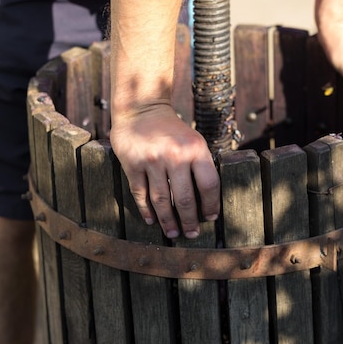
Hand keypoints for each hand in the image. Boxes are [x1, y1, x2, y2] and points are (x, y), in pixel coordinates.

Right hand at [109, 102, 220, 238]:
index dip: (211, 205)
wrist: (142, 109)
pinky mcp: (132, 163)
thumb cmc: (173, 131)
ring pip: (161, 200)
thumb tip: (207, 202)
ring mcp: (151, 160)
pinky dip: (146, 210)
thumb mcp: (193, 141)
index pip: (208, 185)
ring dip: (168, 221)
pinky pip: (140, 193)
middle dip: (189, 221)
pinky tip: (152, 220)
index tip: (210, 218)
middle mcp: (174, 155)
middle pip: (184, 198)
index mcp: (195, 149)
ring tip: (173, 233)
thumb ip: (200, 166)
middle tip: (191, 234)